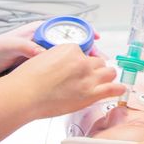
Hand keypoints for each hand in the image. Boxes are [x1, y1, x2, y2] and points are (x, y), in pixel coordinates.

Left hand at [0, 21, 101, 79]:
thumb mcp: (10, 46)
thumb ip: (26, 47)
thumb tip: (43, 53)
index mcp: (40, 32)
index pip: (68, 29)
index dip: (84, 33)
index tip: (96, 39)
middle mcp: (43, 42)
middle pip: (72, 46)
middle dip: (88, 53)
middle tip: (100, 62)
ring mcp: (42, 56)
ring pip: (68, 60)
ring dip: (81, 66)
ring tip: (93, 75)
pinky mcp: (38, 69)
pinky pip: (58, 72)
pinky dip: (68, 77)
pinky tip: (75, 84)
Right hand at [8, 45, 123, 119]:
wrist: (23, 95)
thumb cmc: (27, 80)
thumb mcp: (43, 58)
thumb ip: (58, 59)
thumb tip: (63, 65)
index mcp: (71, 49)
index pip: (84, 53)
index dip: (82, 62)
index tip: (79, 69)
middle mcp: (82, 61)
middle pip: (98, 62)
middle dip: (95, 69)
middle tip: (90, 77)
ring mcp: (88, 77)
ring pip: (109, 72)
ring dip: (107, 77)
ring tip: (105, 82)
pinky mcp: (91, 94)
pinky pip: (114, 88)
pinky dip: (118, 89)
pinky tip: (119, 89)